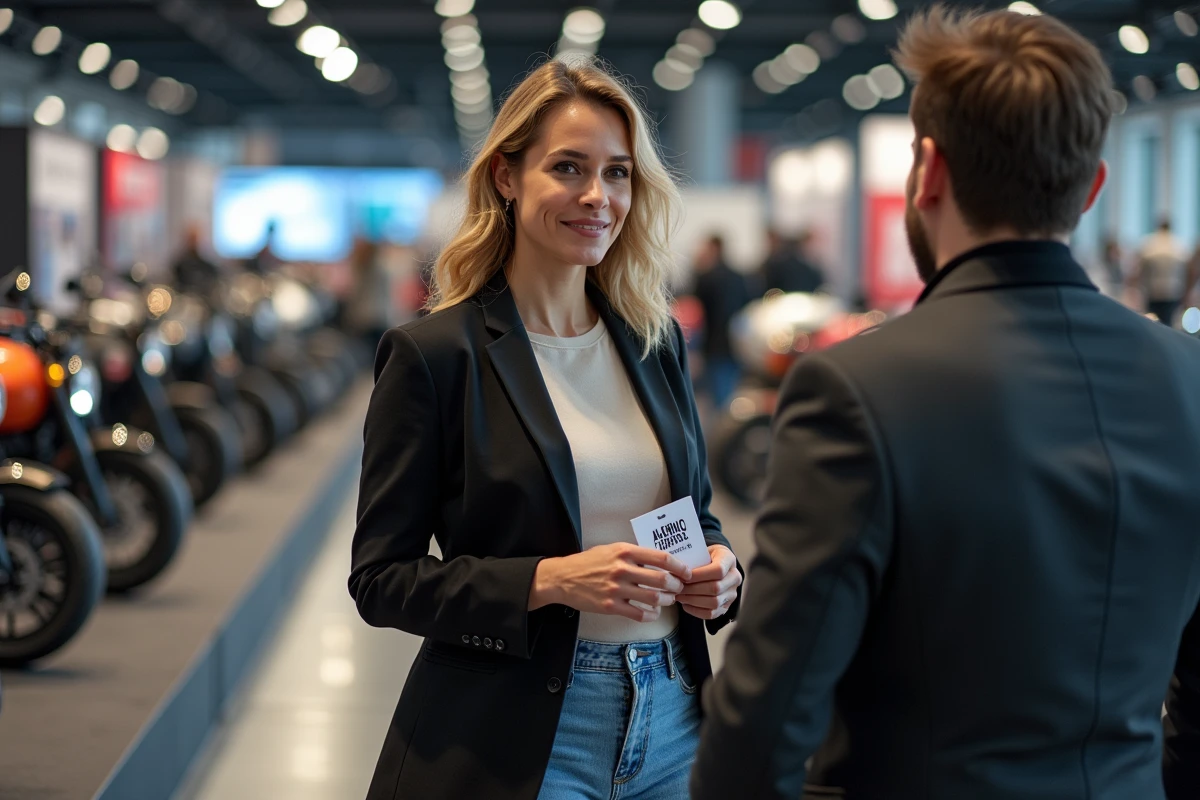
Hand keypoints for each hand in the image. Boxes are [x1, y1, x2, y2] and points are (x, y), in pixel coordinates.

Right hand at [529, 543, 693, 622]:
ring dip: (666, 601)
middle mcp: (622, 568)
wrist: (562, 578)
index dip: (679, 566)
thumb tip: (660, 560)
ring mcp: (616, 588)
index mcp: (625, 551)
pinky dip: (651, 615)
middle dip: (676, 586)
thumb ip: (634, 554)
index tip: (687, 572)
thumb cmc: (589, 562)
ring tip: (667, 600)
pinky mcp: (610, 606)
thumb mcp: (612, 549)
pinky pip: (639, 614)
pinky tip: (652, 613)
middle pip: (661, 579)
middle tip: (679, 588)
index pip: (661, 557)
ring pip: (653, 598)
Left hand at [678, 545, 740, 620]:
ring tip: (679, 596)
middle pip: (716, 588)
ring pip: (714, 602)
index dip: (699, 575)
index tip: (683, 576)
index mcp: (729, 560)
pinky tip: (685, 605)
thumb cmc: (704, 556)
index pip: (718, 570)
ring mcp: (732, 593)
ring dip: (693, 600)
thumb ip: (692, 559)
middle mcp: (735, 577)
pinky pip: (712, 614)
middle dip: (693, 589)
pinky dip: (696, 611)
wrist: (714, 563)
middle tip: (677, 588)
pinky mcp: (726, 606)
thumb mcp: (701, 550)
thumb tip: (676, 570)